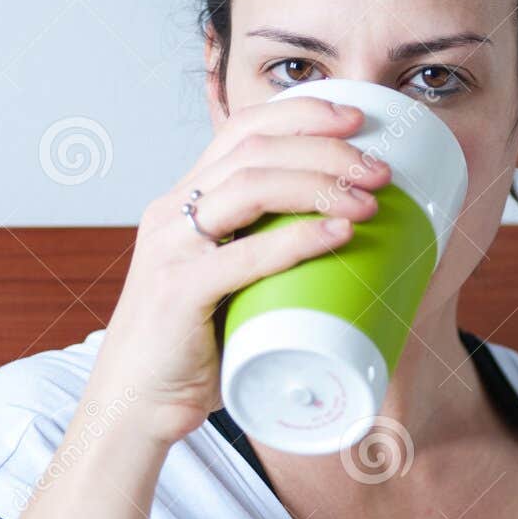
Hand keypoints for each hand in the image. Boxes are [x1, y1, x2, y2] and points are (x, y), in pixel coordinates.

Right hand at [89, 96, 391, 444]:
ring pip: (249, 186)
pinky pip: (243, 254)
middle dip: (326, 149)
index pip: (243, 128)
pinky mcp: (177, 292)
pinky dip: (297, 239)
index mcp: (185, 200)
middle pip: (255, 149)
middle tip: (380, 171)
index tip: (357, 121)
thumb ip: (268, 252)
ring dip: (319, 184)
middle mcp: (172, 212)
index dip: (302, 114)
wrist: (137, 404)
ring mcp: (171, 249)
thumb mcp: (232, 280)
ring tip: (369, 201)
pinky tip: (338, 233)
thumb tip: (352, 238)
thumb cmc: (197, 345)